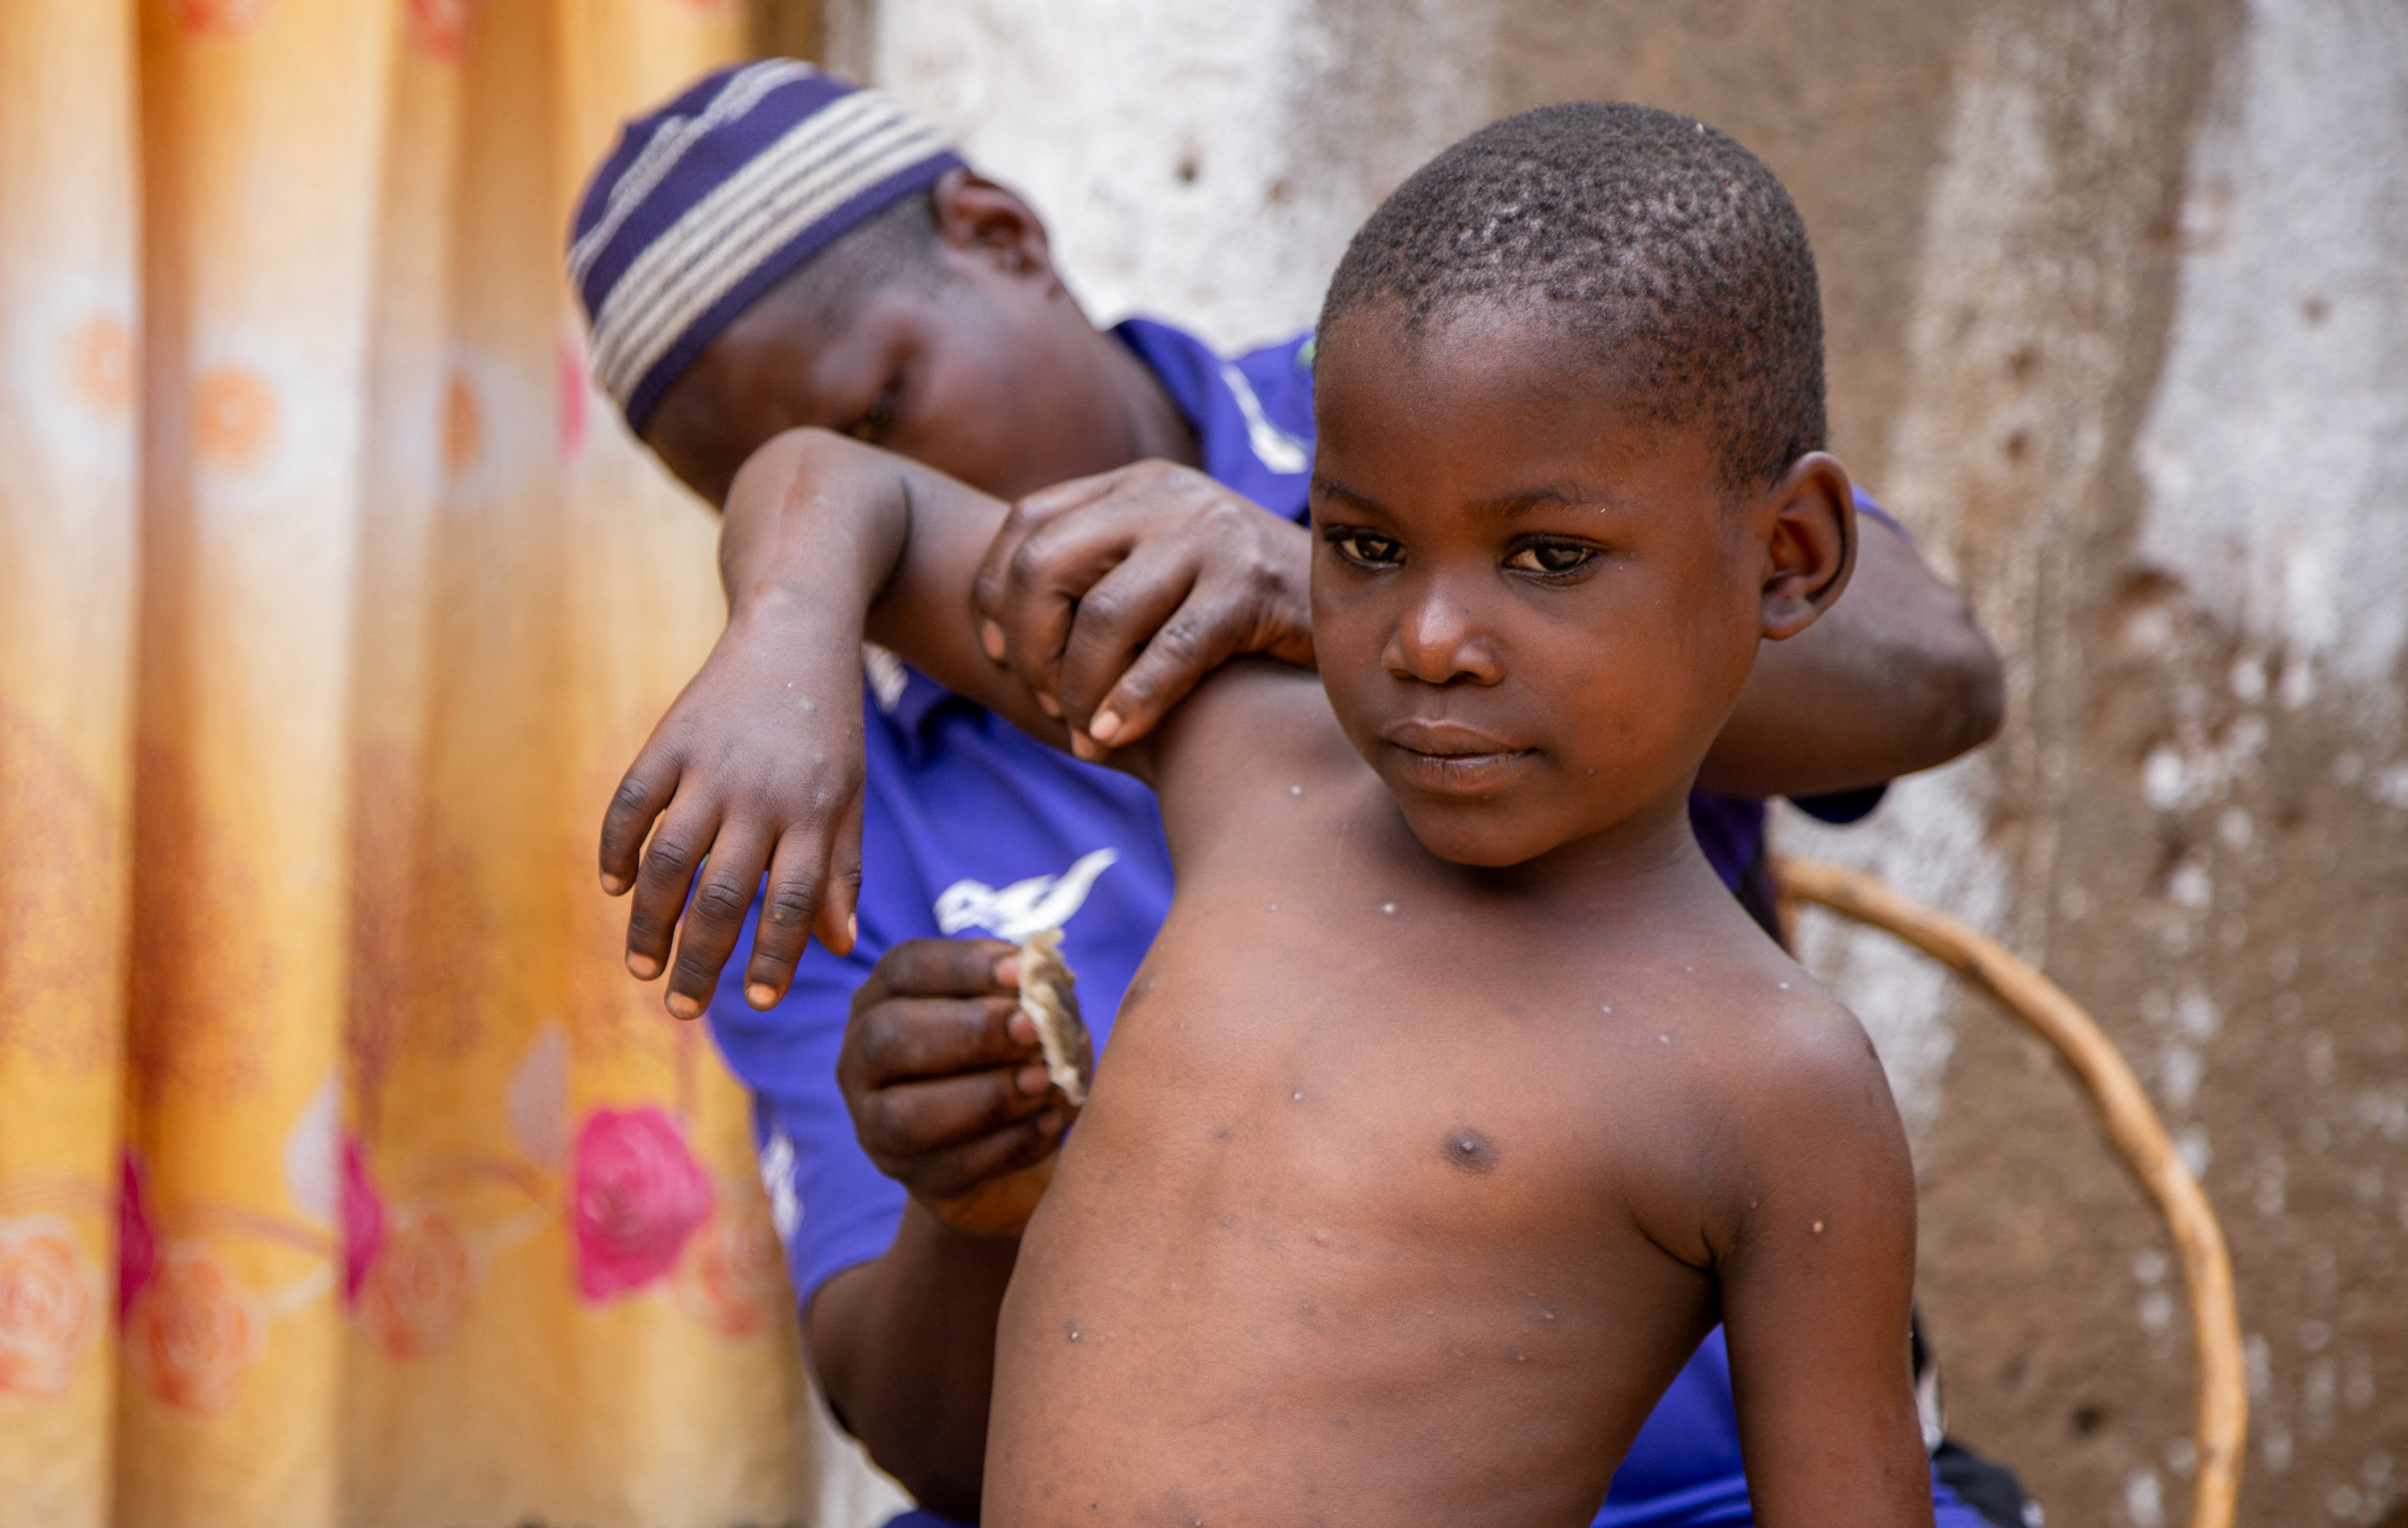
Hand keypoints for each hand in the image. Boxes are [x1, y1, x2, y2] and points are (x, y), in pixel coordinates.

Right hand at [597, 599, 864, 1017]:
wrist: (795, 631)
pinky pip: (632, 805)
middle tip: (684, 1009)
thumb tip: (839, 947)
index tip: (759, 1002)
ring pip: (670, 861)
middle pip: (722, 896)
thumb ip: (843, 869)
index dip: (774, 958)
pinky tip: (614, 888)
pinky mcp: (669, 740)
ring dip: (650, 923)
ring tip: (642, 968)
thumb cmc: (828, 726)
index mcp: (812, 813)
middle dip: (701, 961)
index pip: (791, 903)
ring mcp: (709, 767)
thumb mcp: (850, 794)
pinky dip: (617, 848)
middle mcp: (760, 794)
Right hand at [838, 938, 1080, 1235]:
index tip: (1022, 970)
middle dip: (969, 1032)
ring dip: (984, 1096)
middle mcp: (862, 1058)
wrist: (1013, 1139)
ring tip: (1043, 1081)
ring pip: (905, 1115)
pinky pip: (947, 1168)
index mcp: (884, 997)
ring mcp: (875, 1124)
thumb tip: (1049, 983)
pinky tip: (1049, 1124)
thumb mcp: (1023, 1013)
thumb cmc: (1013, 1053)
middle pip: (890, 1037)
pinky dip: (1006, 1145)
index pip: (905, 969)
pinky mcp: (909, 1177)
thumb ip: (1031, 995)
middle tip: (1033, 1029)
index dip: (963, 967)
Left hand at [971, 460, 1313, 758]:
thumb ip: (1108, 574)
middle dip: (1027, 645)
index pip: (1029, 523)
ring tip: (1083, 733)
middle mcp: (1168, 497)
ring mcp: (1212, 536)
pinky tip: (1115, 737)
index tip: (994, 650)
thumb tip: (1006, 638)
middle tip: (1044, 702)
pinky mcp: (1252, 587)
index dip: (995, 592)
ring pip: (1103, 614)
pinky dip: (1133, 701)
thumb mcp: (1171, 564)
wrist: (1368, 603)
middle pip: (1047, 564)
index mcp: (1138, 485)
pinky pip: (1171, 651)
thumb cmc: (1249, 606)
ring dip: (1078, 687)